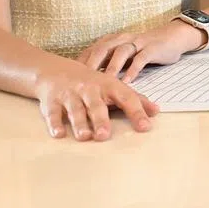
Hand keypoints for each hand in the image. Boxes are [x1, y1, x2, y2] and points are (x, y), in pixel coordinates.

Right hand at [34, 60, 159, 140]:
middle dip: (101, 120)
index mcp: (109, 86)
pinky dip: (54, 122)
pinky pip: (52, 112)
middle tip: (105, 135)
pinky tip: (58, 134)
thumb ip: (135, 99)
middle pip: (96, 105)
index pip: (126, 98)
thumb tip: (157, 111)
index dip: (137, 112)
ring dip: (79, 123)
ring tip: (85, 137)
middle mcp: (90, 89)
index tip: (145, 127)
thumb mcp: (113, 87)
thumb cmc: (92, 83)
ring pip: (75, 110)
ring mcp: (70, 94)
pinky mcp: (52, 100)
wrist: (56, 70)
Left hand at [77, 21, 204, 83]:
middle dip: (91, 64)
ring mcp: (138, 42)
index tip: (68, 79)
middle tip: (81, 82)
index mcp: (112, 40)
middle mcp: (122, 39)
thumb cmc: (144, 50)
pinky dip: (133, 70)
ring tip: (103, 83)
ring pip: (121, 53)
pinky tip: (127, 82)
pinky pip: (141, 59)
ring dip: (111, 68)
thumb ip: (107, 63)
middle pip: (102, 49)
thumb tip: (86, 81)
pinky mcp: (152, 48)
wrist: (172, 37)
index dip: (80, 64)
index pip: (91, 51)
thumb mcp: (123, 55)